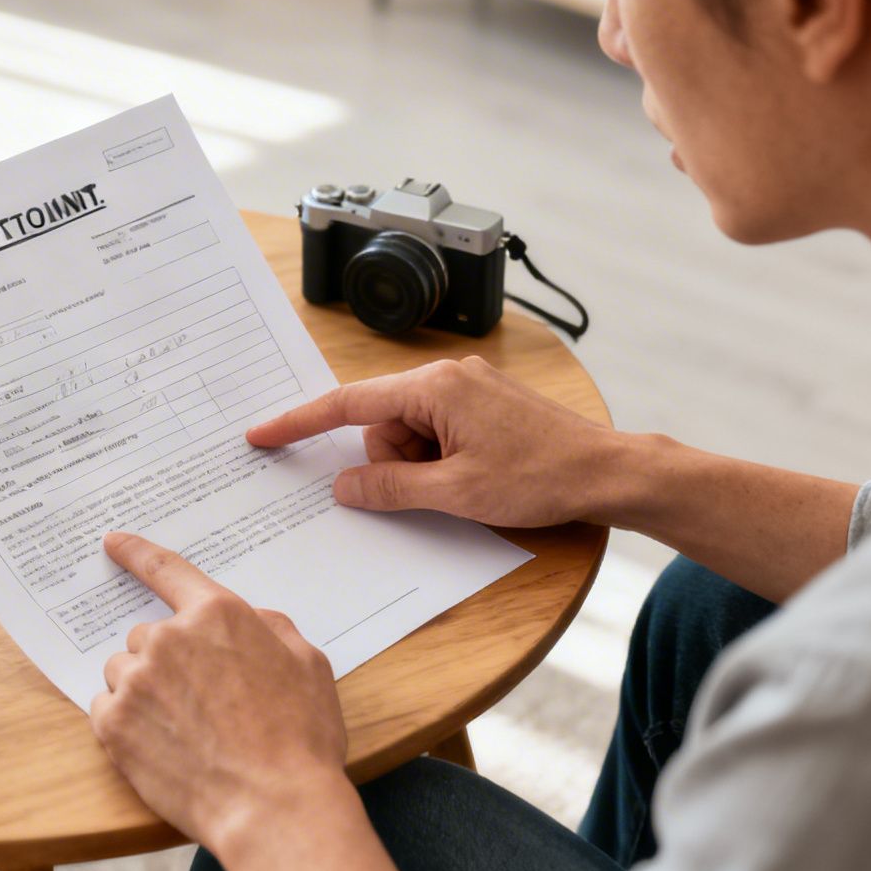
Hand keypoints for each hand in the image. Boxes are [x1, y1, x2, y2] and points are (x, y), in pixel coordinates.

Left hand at [90, 532, 368, 862]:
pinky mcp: (114, 725)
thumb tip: (249, 621)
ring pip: (126, 672)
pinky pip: (107, 709)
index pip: (166, 569)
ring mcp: (137, 681)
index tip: (112, 542)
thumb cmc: (300, 739)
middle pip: (148, 636)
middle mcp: (169, 638)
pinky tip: (162, 745)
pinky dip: (127, 723)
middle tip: (201, 700)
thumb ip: (270, 628)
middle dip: (168, 660)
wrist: (274, 805)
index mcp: (218, 614)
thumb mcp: (308, 664)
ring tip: (184, 729)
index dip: (136, 552)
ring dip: (145, 691)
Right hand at [246, 356, 617, 527]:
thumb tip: (344, 487)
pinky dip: (440, 461)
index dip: (301, 422)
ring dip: (421, 467)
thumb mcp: (456, 493)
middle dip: (392, 464)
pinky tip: (474, 478)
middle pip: (381, 425)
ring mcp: (468, 389)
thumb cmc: (542, 476)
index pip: (348, 403)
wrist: (607, 471)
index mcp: (434, 387)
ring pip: (409, 434)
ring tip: (468, 485)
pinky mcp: (484, 406)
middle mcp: (448, 376)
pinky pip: (436, 433)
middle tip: (436, 489)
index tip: (263, 434)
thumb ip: (391, 488)